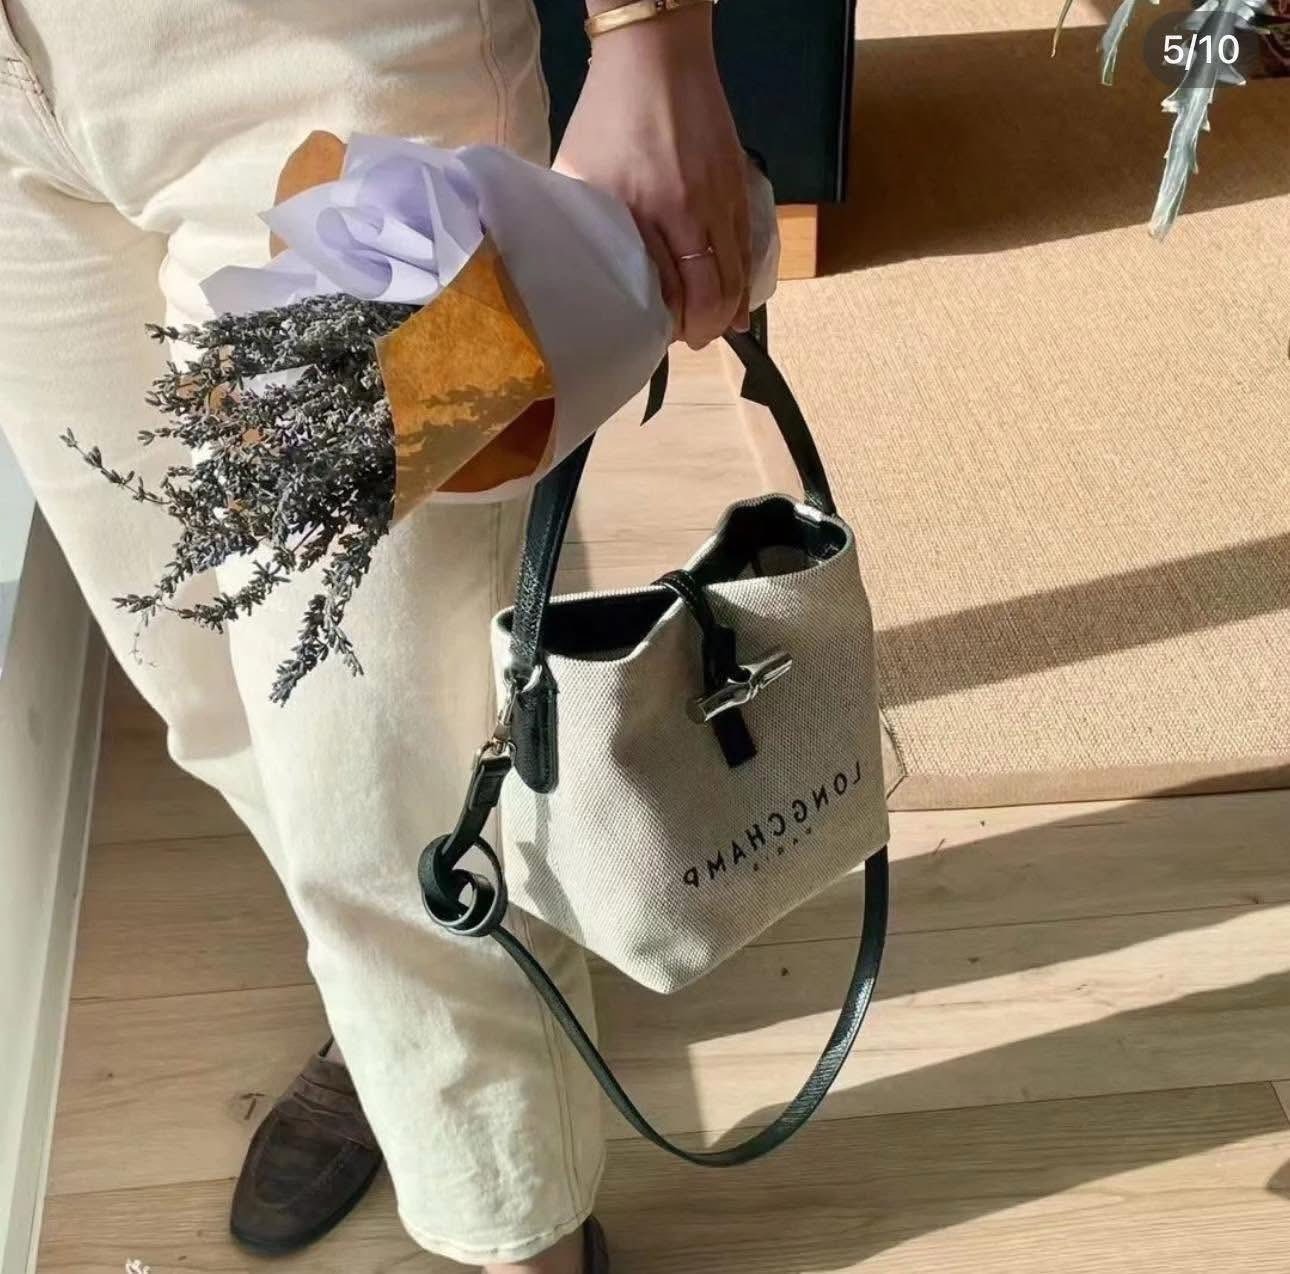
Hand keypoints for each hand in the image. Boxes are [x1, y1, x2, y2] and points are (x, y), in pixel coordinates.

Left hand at [554, 3, 750, 348]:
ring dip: (730, 305)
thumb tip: (584, 269)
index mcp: (654, 213)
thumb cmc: (609, 114)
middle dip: (707, 326)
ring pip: (738, 271)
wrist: (658, 53)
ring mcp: (724, 198)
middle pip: (716, 290)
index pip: (678, 291)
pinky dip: (745, 274)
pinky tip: (739, 293)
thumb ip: (587, 224)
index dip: (676, 324)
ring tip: (719, 326)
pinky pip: (748, 243)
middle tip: (693, 341)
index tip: (664, 342)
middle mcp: (696, 212)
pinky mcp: (739, 183)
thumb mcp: (581, 173)